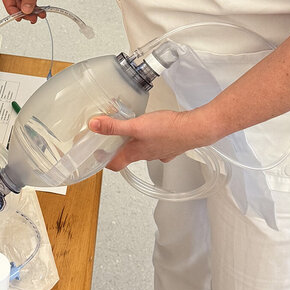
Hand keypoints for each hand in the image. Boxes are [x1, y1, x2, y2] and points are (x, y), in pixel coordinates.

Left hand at [88, 109, 205, 168]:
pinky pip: (157, 145)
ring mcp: (159, 151)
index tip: (96, 155)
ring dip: (134, 143)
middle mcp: (147, 155)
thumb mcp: (136, 126)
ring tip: (129, 131)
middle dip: (118, 149)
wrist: (194, 130)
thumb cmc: (168, 130)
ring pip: (142, 150)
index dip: (104, 161)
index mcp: (136, 153)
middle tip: (110, 138)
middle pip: (128, 157)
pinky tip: (153, 131)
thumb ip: (115, 126)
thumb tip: (94, 126)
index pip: (115, 164)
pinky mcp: (170, 145)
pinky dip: (151, 140)